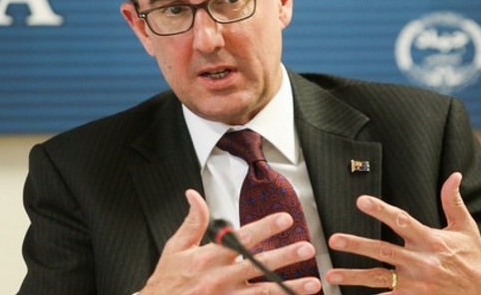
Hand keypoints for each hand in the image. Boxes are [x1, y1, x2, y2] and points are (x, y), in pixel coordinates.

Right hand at [139, 189, 321, 294]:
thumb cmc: (167, 280)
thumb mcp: (176, 247)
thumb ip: (192, 222)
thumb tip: (194, 195)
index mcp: (210, 257)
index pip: (242, 239)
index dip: (265, 228)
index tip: (284, 219)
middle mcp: (221, 278)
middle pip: (259, 265)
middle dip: (285, 256)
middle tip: (307, 248)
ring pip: (265, 292)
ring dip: (290, 287)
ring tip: (313, 283)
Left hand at [327, 172, 480, 293]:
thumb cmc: (474, 258)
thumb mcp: (466, 228)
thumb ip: (452, 201)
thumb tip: (453, 176)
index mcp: (431, 240)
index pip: (402, 221)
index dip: (381, 210)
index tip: (361, 201)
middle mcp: (421, 262)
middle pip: (384, 251)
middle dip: (358, 245)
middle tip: (334, 239)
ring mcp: (417, 284)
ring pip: (379, 279)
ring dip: (354, 276)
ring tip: (330, 274)